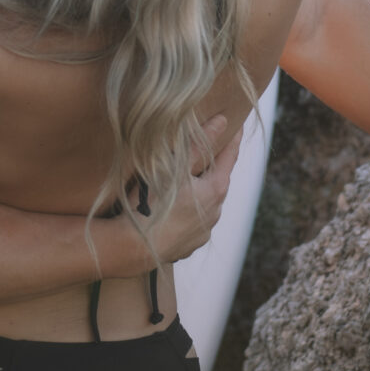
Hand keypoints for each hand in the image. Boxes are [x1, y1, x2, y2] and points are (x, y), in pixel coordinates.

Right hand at [149, 115, 242, 261]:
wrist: (132, 248)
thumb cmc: (151, 204)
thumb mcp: (174, 168)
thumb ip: (199, 145)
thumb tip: (222, 122)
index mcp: (215, 190)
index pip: (230, 157)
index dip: (233, 138)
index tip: (237, 123)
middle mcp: (215, 212)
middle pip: (218, 181)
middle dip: (213, 166)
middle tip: (209, 150)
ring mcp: (203, 231)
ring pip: (205, 204)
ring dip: (199, 191)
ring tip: (185, 181)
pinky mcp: (189, 244)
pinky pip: (192, 222)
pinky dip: (187, 212)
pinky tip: (172, 209)